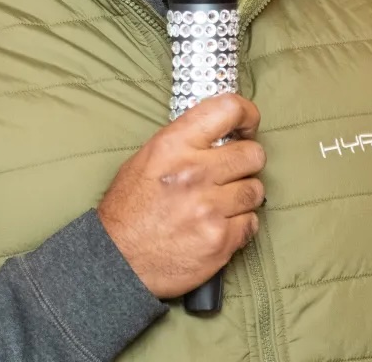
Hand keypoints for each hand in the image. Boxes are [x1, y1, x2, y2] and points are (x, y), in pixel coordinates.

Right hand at [97, 94, 265, 298]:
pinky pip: (251, 223)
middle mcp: (194, 172)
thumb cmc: (129, 208)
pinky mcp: (220, 240)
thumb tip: (222, 132)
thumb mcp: (147, 159)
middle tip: (232, 173)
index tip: (247, 127)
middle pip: (253, 154)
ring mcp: (209, 208)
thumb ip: (185, 142)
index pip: (228, 110)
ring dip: (243, 196)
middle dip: (246, 163)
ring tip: (222, 204)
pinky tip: (219, 226)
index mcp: (174, 145)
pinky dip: (240, 225)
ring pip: (255, 190)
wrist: (116, 261)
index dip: (247, 115)